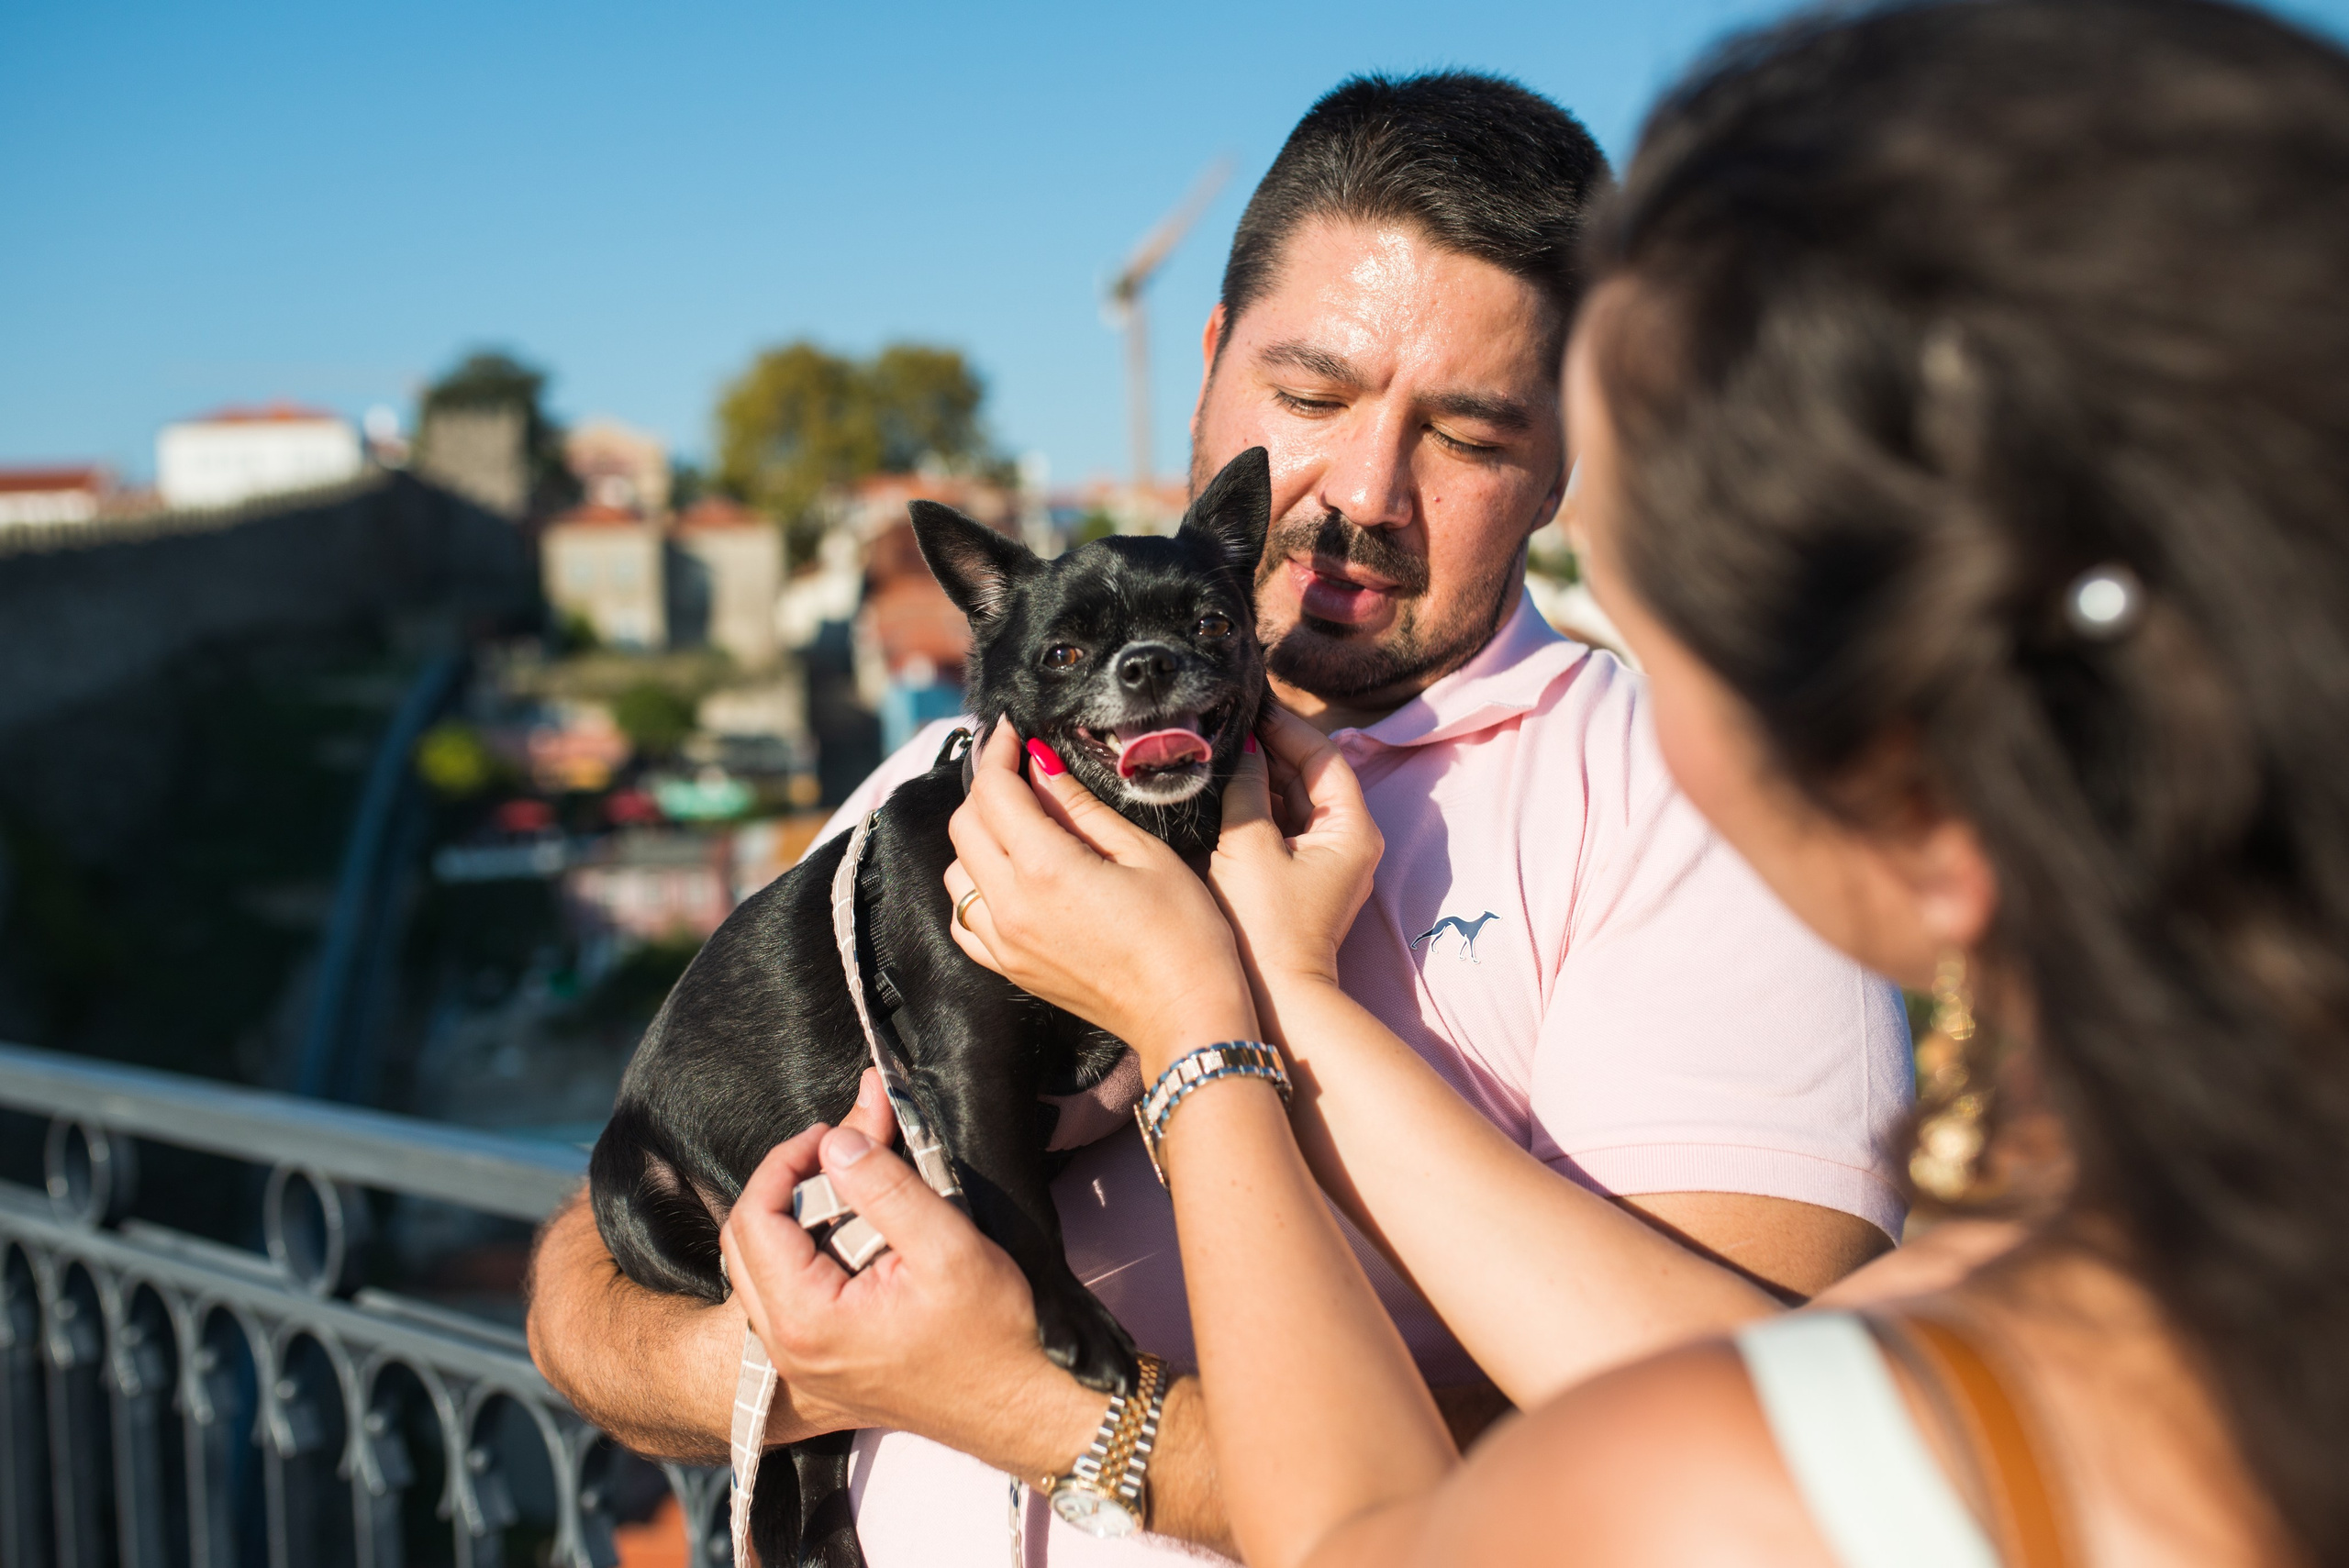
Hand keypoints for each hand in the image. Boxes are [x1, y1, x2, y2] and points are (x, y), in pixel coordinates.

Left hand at [719, 1100, 1104, 1472]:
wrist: (1018, 1406)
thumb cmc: (991, 1335)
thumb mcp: (947, 1244)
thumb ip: (885, 1186)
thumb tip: (838, 1140)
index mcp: (806, 1318)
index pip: (754, 1217)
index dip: (786, 1161)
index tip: (834, 1133)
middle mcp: (787, 1347)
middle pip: (745, 1240)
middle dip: (788, 1184)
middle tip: (843, 1156)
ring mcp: (798, 1363)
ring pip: (760, 1267)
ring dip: (797, 1219)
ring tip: (854, 1194)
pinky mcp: (818, 1366)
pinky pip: (784, 1296)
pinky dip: (808, 1254)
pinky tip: (858, 1239)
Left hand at [942, 722, 1257, 1074]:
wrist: (1186, 1016)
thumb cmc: (1184, 933)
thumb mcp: (1142, 853)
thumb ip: (1082, 807)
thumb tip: (1042, 764)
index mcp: (1045, 868)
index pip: (995, 791)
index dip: (1000, 751)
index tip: (1015, 731)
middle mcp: (1010, 905)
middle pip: (965, 825)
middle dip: (989, 788)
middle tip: (1022, 769)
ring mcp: (1003, 943)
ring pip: (957, 870)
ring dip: (979, 836)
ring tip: (1021, 822)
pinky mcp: (1009, 969)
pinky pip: (964, 918)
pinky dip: (974, 887)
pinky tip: (1008, 878)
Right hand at [1209, 704, 1382, 997]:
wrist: (1276, 999)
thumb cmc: (1266, 926)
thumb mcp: (1248, 845)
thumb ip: (1246, 787)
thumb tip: (1241, 747)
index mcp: (1352, 828)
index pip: (1323, 754)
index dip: (1285, 725)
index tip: (1250, 703)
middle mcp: (1350, 841)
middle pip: (1311, 775)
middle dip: (1270, 748)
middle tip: (1226, 721)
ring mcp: (1328, 861)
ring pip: (1295, 800)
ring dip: (1261, 776)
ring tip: (1219, 749)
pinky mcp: (1304, 878)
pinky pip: (1284, 827)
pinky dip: (1259, 807)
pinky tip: (1224, 790)